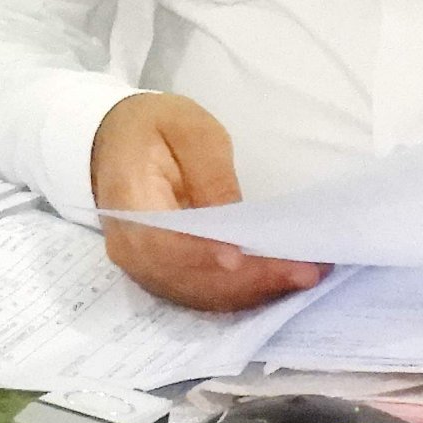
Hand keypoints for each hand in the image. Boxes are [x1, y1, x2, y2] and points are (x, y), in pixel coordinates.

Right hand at [91, 93, 327, 310]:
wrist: (117, 143)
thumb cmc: (155, 128)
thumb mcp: (186, 129)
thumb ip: (210, 173)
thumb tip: (236, 222)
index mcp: (127, 200)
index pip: (160, 241)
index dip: (199, 254)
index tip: (239, 257)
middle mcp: (130, 247)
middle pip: (187, 277)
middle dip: (249, 279)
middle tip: (306, 271)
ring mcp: (145, 268)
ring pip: (200, 293)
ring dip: (254, 291)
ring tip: (305, 276)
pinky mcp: (164, 277)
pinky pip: (203, 294)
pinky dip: (244, 293)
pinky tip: (281, 281)